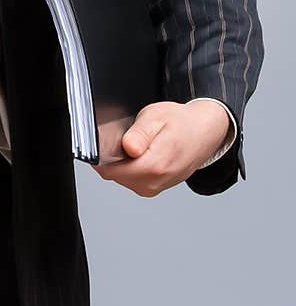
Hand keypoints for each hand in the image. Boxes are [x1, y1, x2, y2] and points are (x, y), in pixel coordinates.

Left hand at [92, 99, 231, 196]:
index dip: (102, 156)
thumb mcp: (156, 117)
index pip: (112, 170)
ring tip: (136, 143)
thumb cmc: (181, 123)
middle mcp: (155, 182)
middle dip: (112, 158)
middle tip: (123, 136)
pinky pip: (132, 180)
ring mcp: (155, 188)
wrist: (204, 133)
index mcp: (155, 165)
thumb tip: (128, 148)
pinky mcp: (155, 188)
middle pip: (115, 175)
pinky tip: (140, 153)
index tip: (102, 141)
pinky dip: (130, 167)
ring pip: (122, 179)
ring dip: (122, 163)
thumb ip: (139, 134)